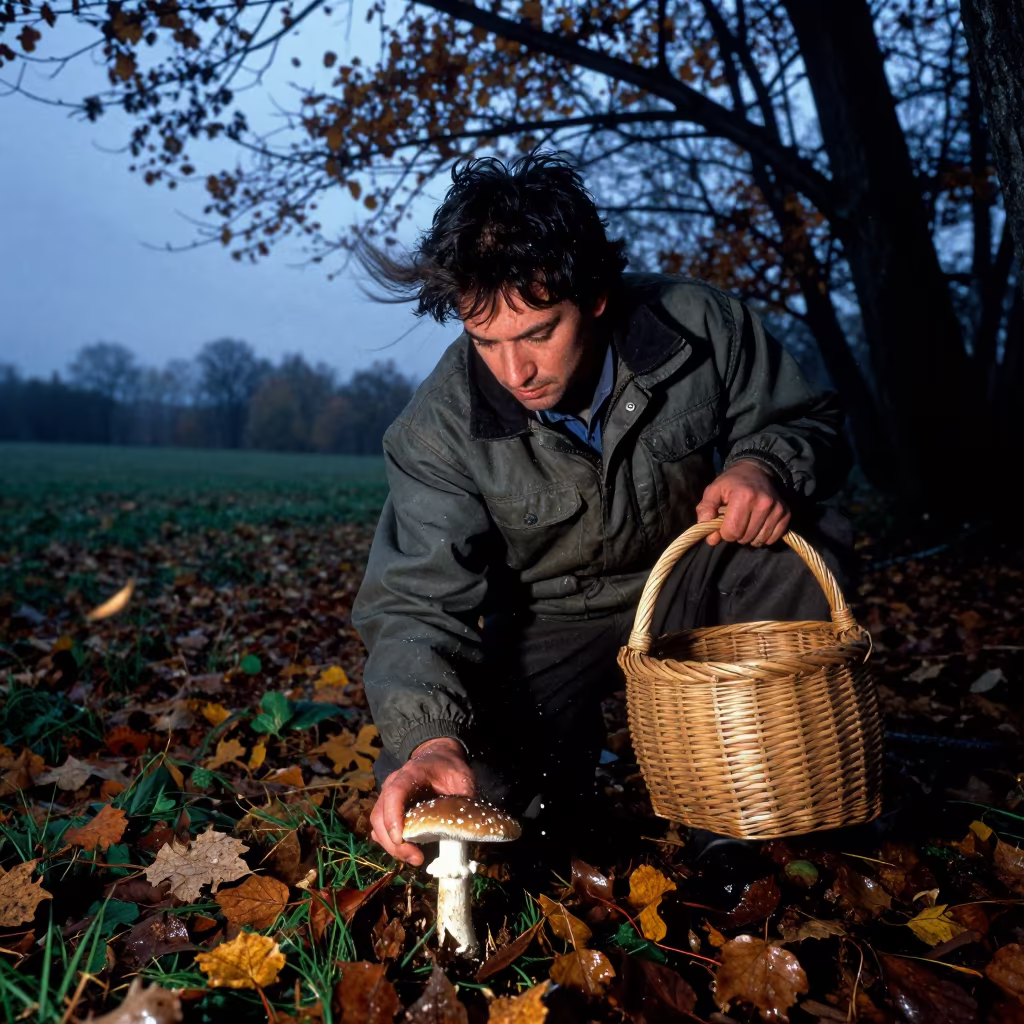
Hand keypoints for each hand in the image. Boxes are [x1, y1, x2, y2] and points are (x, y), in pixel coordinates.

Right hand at [369, 737, 474, 865]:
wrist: (438, 757)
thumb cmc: (449, 767)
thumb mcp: (462, 776)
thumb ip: (465, 797)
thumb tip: (470, 825)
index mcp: (410, 774)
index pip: (394, 793)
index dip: (393, 816)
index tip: (400, 838)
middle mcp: (393, 785)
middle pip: (380, 815)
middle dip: (393, 842)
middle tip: (416, 858)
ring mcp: (388, 798)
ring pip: (377, 825)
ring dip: (391, 846)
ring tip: (415, 858)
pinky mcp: (389, 810)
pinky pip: (381, 830)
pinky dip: (391, 844)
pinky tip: (408, 852)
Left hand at [695, 461, 789, 546]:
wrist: (756, 470)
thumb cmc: (731, 483)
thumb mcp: (713, 491)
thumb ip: (705, 511)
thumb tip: (711, 538)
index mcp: (743, 497)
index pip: (732, 532)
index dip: (724, 532)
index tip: (724, 524)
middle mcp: (763, 503)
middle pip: (745, 537)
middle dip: (737, 534)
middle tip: (736, 521)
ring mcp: (777, 509)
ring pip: (759, 540)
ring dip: (750, 536)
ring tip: (747, 522)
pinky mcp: (786, 513)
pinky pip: (773, 538)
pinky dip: (764, 536)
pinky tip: (758, 525)